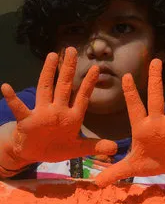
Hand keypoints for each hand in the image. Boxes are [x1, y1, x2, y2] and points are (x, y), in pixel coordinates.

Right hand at [0, 47, 116, 168]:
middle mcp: (57, 110)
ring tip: (52, 55)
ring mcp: (42, 113)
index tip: (97, 68)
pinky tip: (5, 87)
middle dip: (69, 68)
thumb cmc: (56, 147)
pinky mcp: (27, 121)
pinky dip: (12, 99)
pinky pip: (19, 108)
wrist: (33, 154)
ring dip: (48, 72)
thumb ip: (95, 146)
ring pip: (46, 89)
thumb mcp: (78, 149)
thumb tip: (115, 149)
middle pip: (64, 85)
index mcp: (72, 116)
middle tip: (72, 49)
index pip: (82, 96)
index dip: (89, 83)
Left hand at [94, 59, 164, 186]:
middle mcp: (157, 121)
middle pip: (156, 97)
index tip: (127, 77)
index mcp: (142, 128)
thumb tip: (95, 184)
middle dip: (155, 80)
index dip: (132, 93)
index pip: (135, 107)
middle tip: (155, 61)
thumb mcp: (132, 168)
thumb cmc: (152, 161)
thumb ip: (115, 172)